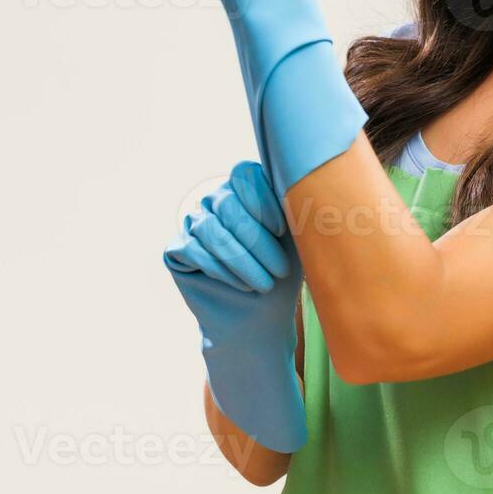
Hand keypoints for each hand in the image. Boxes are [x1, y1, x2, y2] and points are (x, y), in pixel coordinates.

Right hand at [165, 159, 305, 451]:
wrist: (262, 319)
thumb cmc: (283, 275)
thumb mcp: (298, 241)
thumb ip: (300, 209)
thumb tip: (315, 186)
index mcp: (245, 189)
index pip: (245, 174)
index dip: (262, 200)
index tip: (282, 230)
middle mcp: (216, 200)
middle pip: (227, 202)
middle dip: (256, 240)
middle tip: (280, 271)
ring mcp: (194, 223)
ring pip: (210, 227)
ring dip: (241, 259)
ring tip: (264, 284)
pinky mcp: (177, 249)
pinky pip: (191, 247)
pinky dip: (219, 268)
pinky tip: (240, 286)